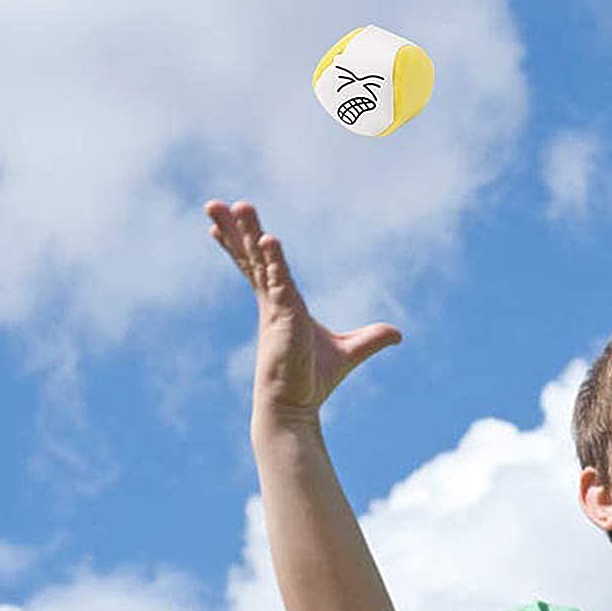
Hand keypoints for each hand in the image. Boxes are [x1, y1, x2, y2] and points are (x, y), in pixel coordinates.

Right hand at [205, 199, 400, 420]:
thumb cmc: (312, 380)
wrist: (295, 406)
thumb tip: (397, 334)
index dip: (245, 245)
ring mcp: (274, 308)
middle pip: (251, 257)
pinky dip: (273, 260)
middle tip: (214, 204)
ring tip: (234, 205)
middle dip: (235, 230)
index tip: (230, 223)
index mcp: (280, 304)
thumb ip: (371, 339)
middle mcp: (272, 302)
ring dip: (246, 233)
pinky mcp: (282, 317)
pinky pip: (277, 282)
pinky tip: (267, 239)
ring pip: (258, 262)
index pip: (260, 267)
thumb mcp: (349, 352)